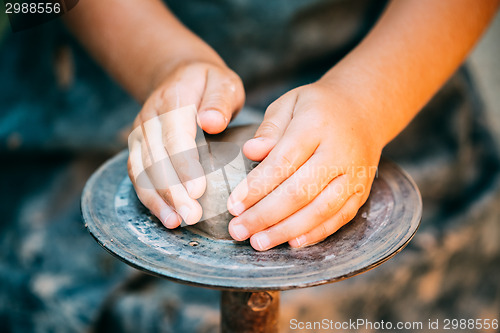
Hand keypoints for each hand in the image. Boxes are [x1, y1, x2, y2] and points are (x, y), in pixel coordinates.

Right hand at [128, 61, 244, 227]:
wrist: (179, 78)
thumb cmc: (209, 85)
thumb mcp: (223, 83)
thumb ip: (219, 100)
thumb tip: (212, 122)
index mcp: (173, 99)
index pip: (176, 135)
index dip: (185, 164)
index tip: (197, 190)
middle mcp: (149, 117)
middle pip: (157, 158)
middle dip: (173, 190)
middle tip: (192, 216)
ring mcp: (139, 134)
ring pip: (142, 171)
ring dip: (159, 199)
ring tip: (177, 222)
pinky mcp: (137, 148)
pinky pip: (138, 176)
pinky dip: (150, 199)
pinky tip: (166, 217)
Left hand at [227, 82, 382, 250]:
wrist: (364, 110)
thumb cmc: (318, 108)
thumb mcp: (289, 103)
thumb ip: (269, 129)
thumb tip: (251, 152)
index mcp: (316, 125)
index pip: (283, 162)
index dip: (256, 188)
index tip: (233, 206)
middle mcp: (339, 152)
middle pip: (300, 192)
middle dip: (265, 215)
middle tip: (238, 230)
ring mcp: (354, 175)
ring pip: (319, 211)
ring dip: (286, 230)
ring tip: (259, 242)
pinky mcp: (361, 191)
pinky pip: (338, 218)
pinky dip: (314, 234)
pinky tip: (291, 242)